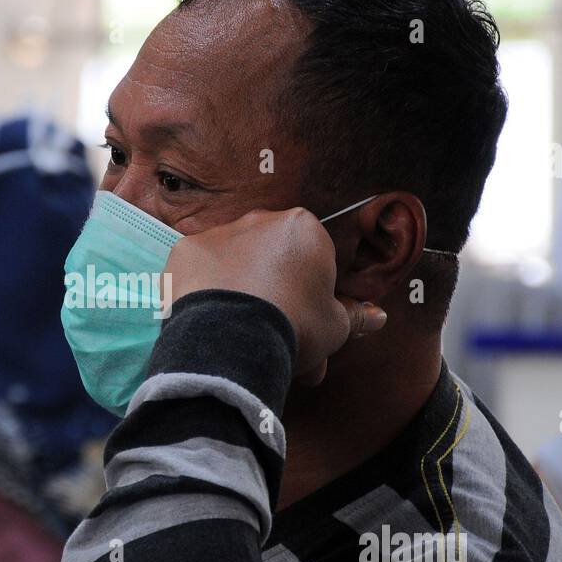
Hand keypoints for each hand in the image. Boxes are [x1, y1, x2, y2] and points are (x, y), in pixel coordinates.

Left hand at [164, 208, 386, 383]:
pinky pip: (201, 273)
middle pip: (274, 260)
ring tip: (242, 339)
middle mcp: (261, 220)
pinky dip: (207, 295)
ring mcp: (219, 233)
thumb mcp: (335, 327)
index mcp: (304, 228)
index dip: (313, 296)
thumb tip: (376, 317)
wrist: (231, 338)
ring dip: (243, 294)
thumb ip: (354, 316)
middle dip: (278, 298)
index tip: (308, 327)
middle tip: (278, 341)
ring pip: (237, 264)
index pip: (315, 259)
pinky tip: (212, 324)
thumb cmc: (293, 326)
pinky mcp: (185, 252)